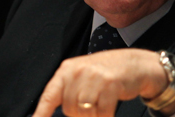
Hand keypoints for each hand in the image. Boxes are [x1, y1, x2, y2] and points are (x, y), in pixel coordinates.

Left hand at [32, 49, 174, 116]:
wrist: (133, 64)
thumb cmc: (105, 73)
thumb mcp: (82, 75)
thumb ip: (68, 91)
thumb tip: (61, 111)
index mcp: (66, 70)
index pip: (50, 95)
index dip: (41, 112)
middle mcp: (77, 71)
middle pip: (69, 109)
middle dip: (79, 114)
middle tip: (92, 105)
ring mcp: (94, 77)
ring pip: (85, 112)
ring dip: (94, 115)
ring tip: (101, 105)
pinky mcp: (110, 84)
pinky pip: (102, 113)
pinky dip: (106, 116)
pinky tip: (109, 109)